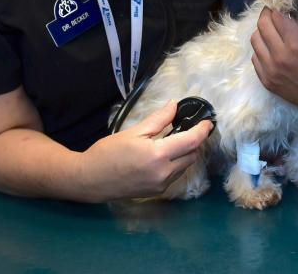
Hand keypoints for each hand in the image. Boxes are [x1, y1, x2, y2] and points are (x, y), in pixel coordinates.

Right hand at [77, 100, 211, 202]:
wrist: (90, 180)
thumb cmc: (108, 152)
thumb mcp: (134, 131)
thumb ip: (158, 119)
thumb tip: (174, 105)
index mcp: (158, 155)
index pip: (191, 141)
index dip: (202, 130)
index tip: (207, 121)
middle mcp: (164, 173)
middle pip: (192, 154)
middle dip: (193, 141)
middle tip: (186, 128)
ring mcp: (161, 185)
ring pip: (185, 166)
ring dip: (185, 153)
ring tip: (173, 141)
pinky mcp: (156, 192)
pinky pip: (175, 175)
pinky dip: (176, 164)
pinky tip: (164, 156)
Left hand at [250, 7, 297, 121]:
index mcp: (296, 44)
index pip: (276, 16)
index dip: (278, 7)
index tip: (282, 6)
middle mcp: (279, 56)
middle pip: (262, 25)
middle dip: (267, 15)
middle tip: (274, 13)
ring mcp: (270, 71)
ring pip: (255, 41)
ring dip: (262, 31)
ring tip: (272, 30)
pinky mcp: (267, 82)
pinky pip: (255, 58)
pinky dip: (261, 49)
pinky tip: (271, 48)